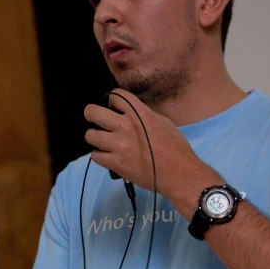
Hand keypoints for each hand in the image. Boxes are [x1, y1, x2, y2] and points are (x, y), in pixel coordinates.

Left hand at [84, 89, 207, 202]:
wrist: (179, 173)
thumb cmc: (176, 148)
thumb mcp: (162, 122)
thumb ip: (143, 116)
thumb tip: (131, 115)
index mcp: (139, 113)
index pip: (115, 95)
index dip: (112, 100)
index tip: (114, 108)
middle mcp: (125, 126)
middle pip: (93, 112)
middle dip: (92, 114)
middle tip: (97, 121)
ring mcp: (118, 145)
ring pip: (90, 135)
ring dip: (95, 137)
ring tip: (103, 142)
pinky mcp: (116, 163)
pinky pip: (95, 156)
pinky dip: (100, 156)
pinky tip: (108, 156)